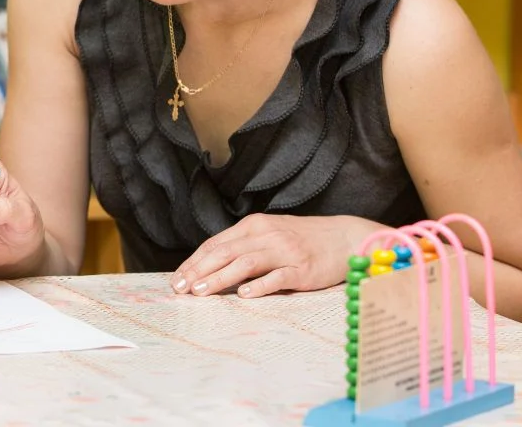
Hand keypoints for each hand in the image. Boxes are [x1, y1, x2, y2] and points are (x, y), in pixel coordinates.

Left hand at [172, 214, 382, 297]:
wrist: (345, 238)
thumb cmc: (302, 239)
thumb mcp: (269, 235)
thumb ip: (242, 247)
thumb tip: (208, 266)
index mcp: (254, 226)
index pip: (216, 244)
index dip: (194, 261)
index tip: (176, 278)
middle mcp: (266, 235)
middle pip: (225, 252)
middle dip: (199, 271)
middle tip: (180, 287)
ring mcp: (285, 251)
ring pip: (245, 263)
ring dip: (220, 278)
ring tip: (201, 292)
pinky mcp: (302, 269)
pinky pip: (278, 277)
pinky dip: (260, 286)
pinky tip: (244, 295)